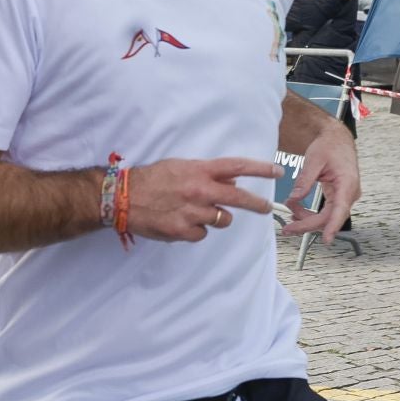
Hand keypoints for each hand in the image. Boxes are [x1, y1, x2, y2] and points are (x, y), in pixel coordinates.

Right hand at [124, 157, 280, 243]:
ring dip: (216, 217)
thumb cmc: (151, 178)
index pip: (237, 166)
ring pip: (222, 219)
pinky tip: (181, 222)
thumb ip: (206, 174)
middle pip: (239, 198)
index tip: (278, 170)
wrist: (121, 197)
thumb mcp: (180, 167)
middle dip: (257, 204)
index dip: (260, 169)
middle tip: (267, 207)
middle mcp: (200, 190)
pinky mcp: (183, 231)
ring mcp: (192, 212)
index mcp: (199, 170)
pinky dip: (196, 230)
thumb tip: (231, 181)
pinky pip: (202, 234)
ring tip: (197, 212)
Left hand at [276, 125, 360, 243]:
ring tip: (289, 210)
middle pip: (329, 217)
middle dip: (307, 224)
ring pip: (326, 217)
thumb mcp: (314, 159)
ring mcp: (344, 196)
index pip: (341, 209)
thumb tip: (294, 199)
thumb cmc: (330, 146)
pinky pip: (325, 211)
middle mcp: (349, 193)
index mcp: (347, 183)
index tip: (326, 239)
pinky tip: (296, 210)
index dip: (333, 226)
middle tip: (287, 229)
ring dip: (307, 218)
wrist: (337, 139)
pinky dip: (311, 213)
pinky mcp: (338, 197)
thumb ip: (305, 180)